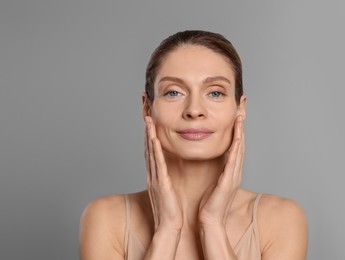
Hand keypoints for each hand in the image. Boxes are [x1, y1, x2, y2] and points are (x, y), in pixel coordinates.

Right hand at [144, 116, 182, 231]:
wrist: (169, 226)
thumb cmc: (170, 209)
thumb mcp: (167, 190)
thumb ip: (165, 178)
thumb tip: (167, 170)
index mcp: (155, 175)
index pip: (152, 151)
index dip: (150, 135)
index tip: (150, 122)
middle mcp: (152, 174)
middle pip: (148, 148)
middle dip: (147, 130)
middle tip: (146, 114)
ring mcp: (155, 178)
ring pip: (151, 152)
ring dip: (149, 135)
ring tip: (148, 120)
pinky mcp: (160, 183)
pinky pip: (158, 164)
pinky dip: (155, 150)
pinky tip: (154, 139)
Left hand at [198, 116, 244, 226]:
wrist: (210, 220)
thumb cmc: (210, 203)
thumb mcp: (214, 183)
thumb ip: (217, 172)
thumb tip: (214, 162)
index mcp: (230, 172)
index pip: (235, 148)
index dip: (237, 133)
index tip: (235, 118)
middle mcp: (235, 172)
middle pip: (240, 146)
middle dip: (241, 129)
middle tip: (241, 113)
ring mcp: (234, 176)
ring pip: (239, 151)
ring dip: (240, 134)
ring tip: (240, 119)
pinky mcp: (229, 182)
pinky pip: (233, 162)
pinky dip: (236, 149)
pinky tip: (237, 138)